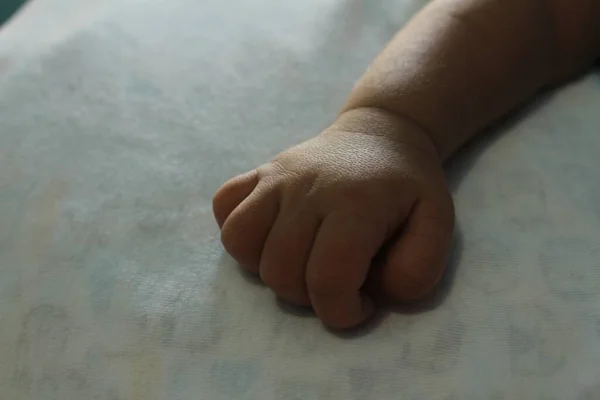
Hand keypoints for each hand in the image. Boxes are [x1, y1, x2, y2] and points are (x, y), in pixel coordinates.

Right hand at [213, 108, 453, 328]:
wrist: (380, 133)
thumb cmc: (408, 185)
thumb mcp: (440, 223)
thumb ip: (418, 268)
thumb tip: (373, 294)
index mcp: (355, 204)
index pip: (328, 279)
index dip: (342, 313)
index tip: (362, 305)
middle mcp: (306, 188)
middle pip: (280, 271)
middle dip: (308, 297)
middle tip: (336, 281)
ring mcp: (276, 176)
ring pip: (240, 243)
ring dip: (268, 270)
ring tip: (301, 261)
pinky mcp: (258, 172)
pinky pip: (224, 206)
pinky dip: (240, 232)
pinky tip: (270, 236)